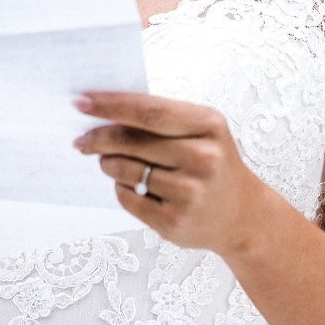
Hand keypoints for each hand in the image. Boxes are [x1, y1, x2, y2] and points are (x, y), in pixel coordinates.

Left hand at [73, 92, 272, 255]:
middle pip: (131, 141)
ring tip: (108, 162)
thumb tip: (103, 112)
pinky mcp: (175, 222)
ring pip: (125, 170)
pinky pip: (127, 198)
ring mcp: (190, 193)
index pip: (149, 111)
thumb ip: (160, 119)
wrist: (242, 216)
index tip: (81, 102)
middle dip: (98, 138)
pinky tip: (129, 185)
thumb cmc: (211, 163)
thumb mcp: (201, 131)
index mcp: (209, 125)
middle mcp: (203, 158)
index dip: (111, 105)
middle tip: (81, 139)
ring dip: (107, 163)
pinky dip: (120, 188)